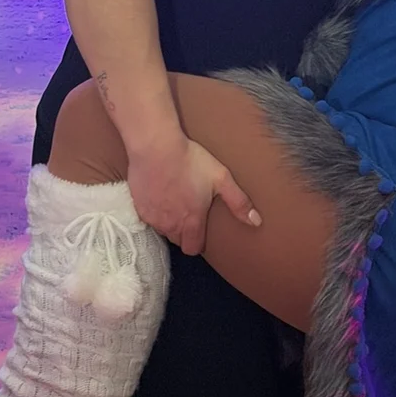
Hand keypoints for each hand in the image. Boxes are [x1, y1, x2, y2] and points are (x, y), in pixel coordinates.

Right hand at [126, 132, 260, 255]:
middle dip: (184, 231)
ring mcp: (153, 218)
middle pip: (177, 240)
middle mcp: (171, 226)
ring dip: (168, 221)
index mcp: (192, 222)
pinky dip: (154, 211)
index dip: (198, 242)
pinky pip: (148, 218)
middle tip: (189, 212)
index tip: (201, 229)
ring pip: (162, 229)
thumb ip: (239, 202)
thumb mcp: (221, 178)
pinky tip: (160, 194)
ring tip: (174, 201)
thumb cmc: (190, 161)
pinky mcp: (138, 207)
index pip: (193, 249)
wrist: (156, 147)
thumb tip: (256, 221)